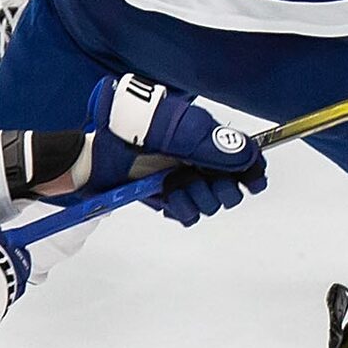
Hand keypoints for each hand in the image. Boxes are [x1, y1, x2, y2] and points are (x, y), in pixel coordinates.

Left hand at [85, 74, 268, 226]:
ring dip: (196, 199)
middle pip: (232, 186)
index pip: (244, 155)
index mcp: (206, 137)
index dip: (253, 171)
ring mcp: (184, 180)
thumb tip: (248, 155)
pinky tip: (167, 198)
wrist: (95, 157)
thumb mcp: (174, 132)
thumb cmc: (131, 134)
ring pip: (211, 204)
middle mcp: (199, 160)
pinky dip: (181, 210)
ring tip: (174, 188)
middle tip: (200, 182)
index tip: (251, 183)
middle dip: (220, 189)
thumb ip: (211, 144)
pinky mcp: (169, 198)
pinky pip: (189, 215)